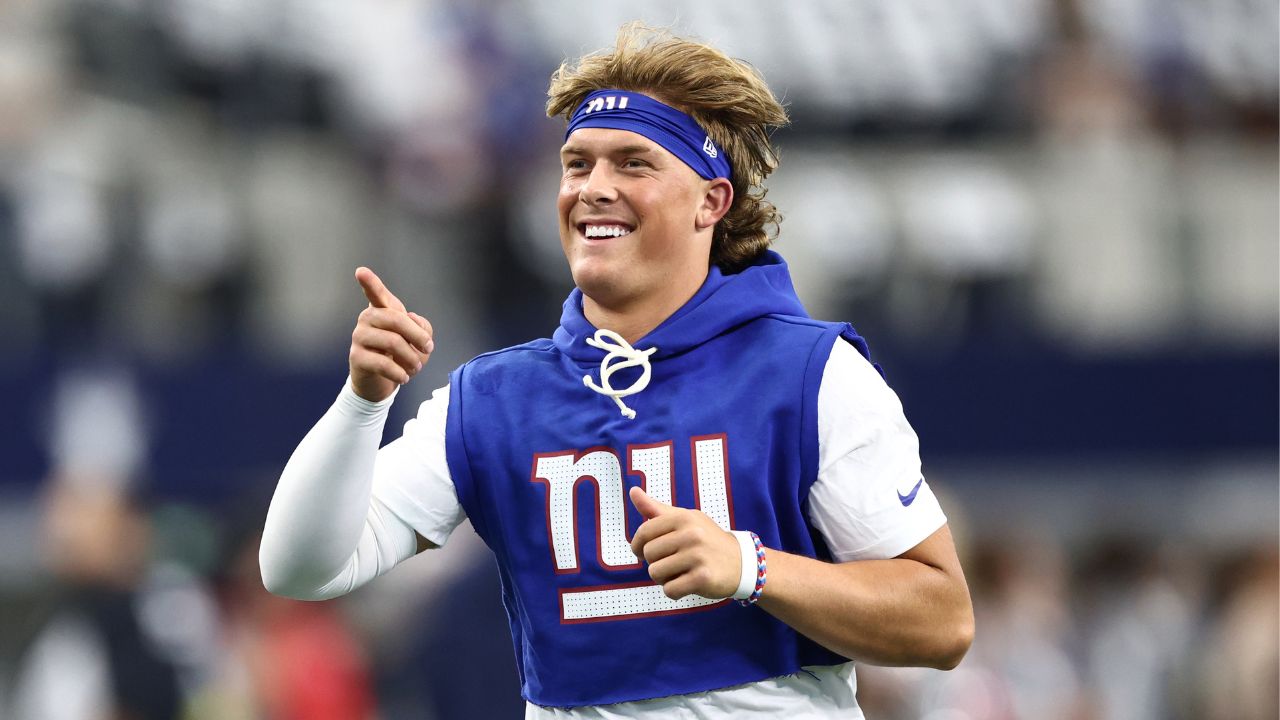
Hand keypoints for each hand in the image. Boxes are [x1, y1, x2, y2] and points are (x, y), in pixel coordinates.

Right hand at [349, 267, 433, 401]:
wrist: (381, 382)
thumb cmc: (401, 355)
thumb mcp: (419, 341)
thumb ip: (422, 327)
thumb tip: (413, 321)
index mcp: (382, 309)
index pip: (375, 293)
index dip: (369, 282)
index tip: (361, 271)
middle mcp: (367, 318)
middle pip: (396, 319)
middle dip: (418, 336)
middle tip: (428, 349)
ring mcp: (359, 337)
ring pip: (392, 342)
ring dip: (411, 358)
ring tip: (416, 367)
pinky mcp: (356, 357)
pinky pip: (383, 363)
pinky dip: (400, 373)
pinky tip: (404, 377)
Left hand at [629, 487, 740, 600]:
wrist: (741, 562)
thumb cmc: (706, 539)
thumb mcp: (684, 519)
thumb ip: (656, 509)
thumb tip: (632, 492)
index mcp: (683, 517)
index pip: (644, 532)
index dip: (638, 546)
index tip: (646, 552)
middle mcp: (691, 534)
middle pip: (649, 554)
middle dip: (655, 563)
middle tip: (672, 563)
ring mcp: (698, 555)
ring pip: (656, 573)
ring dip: (664, 578)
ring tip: (680, 572)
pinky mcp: (703, 578)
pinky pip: (670, 590)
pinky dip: (674, 591)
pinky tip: (687, 584)